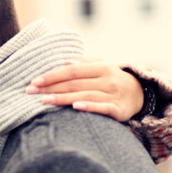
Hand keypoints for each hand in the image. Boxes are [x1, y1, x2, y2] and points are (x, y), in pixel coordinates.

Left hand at [26, 58, 143, 121]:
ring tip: (44, 101)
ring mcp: (114, 95)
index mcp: (102, 67)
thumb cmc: (111, 79)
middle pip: (75, 84)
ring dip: (63, 99)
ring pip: (84, 96)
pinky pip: (102, 108)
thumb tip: (64, 62)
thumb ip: (83, 64)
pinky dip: (89, 107)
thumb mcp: (100, 67)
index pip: (72, 71)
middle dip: (51, 88)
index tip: (35, 80)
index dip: (53, 75)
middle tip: (31, 92)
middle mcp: (108, 79)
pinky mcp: (119, 110)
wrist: (140, 94)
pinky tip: (75, 107)